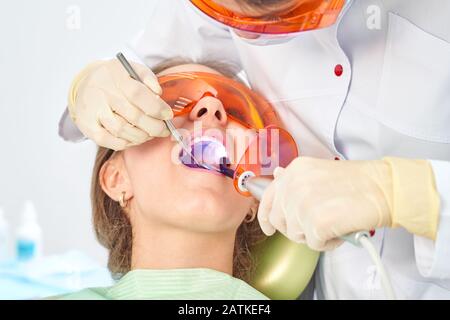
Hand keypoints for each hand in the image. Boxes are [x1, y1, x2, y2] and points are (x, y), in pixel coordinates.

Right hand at [68, 59, 172, 149]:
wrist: (85, 84)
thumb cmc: (115, 80)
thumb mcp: (131, 70)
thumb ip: (148, 78)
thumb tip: (158, 94)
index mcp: (116, 77)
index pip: (138, 94)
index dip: (156, 108)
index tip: (168, 115)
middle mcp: (103, 94)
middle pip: (133, 116)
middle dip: (154, 126)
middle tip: (164, 130)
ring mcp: (93, 111)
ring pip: (122, 130)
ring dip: (142, 136)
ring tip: (151, 134)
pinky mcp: (88, 126)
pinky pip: (110, 141)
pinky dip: (127, 143)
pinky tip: (136, 138)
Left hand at [257, 157, 393, 250]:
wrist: (385, 188)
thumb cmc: (358, 183)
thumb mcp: (319, 171)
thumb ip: (296, 179)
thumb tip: (276, 178)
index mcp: (294, 170)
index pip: (268, 197)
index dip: (267, 216)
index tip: (269, 227)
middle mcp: (294, 184)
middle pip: (280, 220)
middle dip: (296, 228)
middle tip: (316, 225)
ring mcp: (304, 203)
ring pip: (295, 234)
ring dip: (314, 235)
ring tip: (333, 224)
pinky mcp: (316, 222)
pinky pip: (313, 244)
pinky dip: (328, 243)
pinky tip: (340, 231)